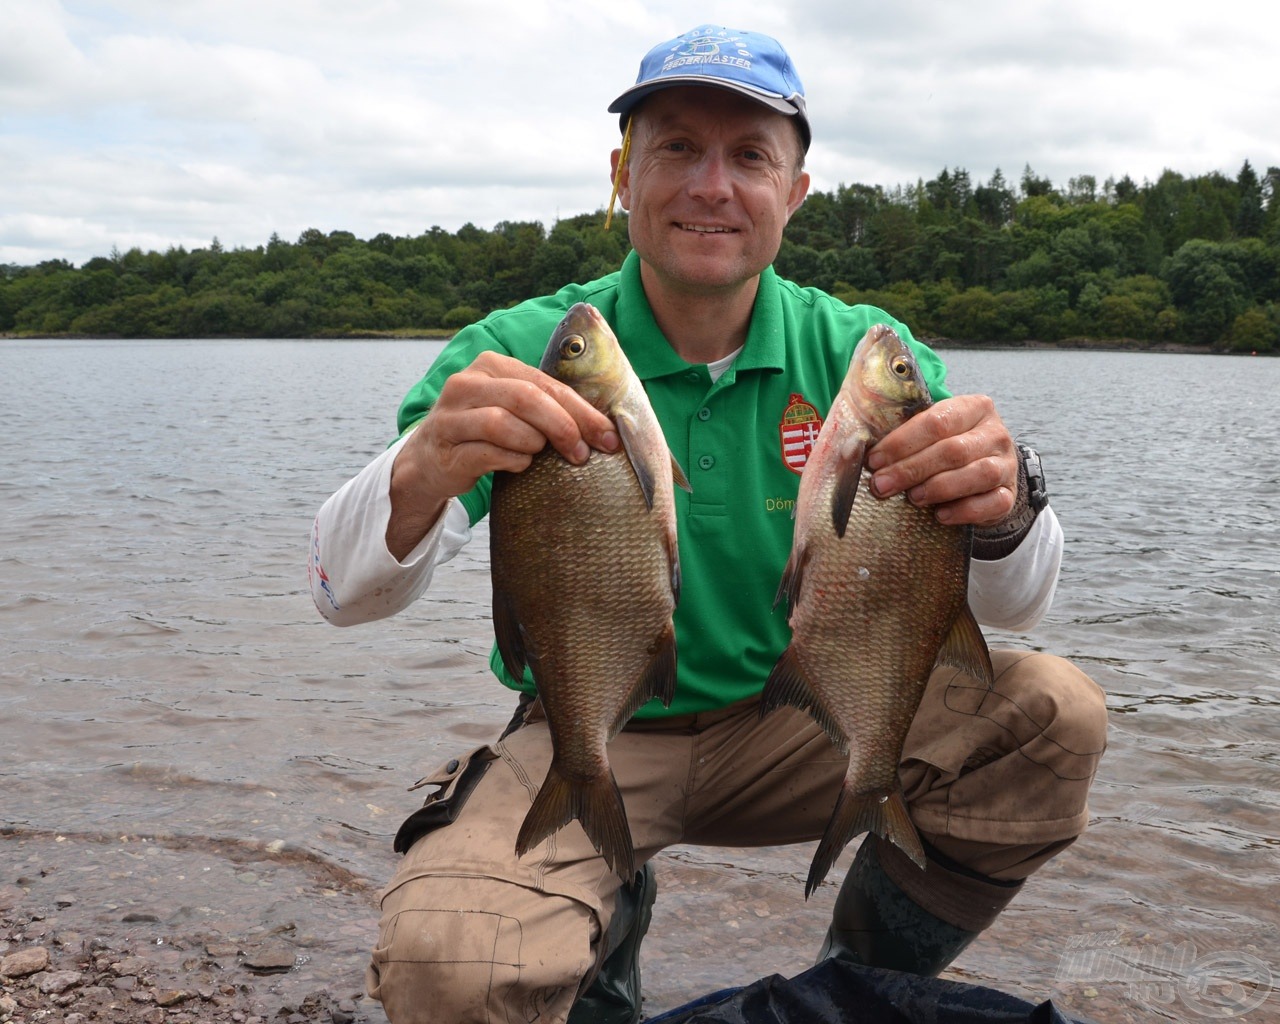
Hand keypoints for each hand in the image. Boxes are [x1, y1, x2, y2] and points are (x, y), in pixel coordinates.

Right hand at [386, 351, 619, 558]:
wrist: (429, 461)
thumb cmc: (484, 434)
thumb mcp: (512, 409)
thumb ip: (547, 406)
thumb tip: (604, 426)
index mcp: (490, 366)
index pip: (545, 383)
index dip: (581, 410)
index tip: (608, 437)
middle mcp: (466, 383)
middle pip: (526, 398)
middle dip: (562, 426)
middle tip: (581, 453)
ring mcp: (450, 416)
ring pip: (503, 423)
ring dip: (532, 444)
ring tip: (538, 455)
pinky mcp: (444, 448)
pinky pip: (487, 453)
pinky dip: (512, 461)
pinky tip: (520, 466)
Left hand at [865, 395, 1016, 527]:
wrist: (986, 474)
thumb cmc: (946, 449)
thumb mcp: (929, 434)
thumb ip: (901, 437)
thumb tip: (850, 451)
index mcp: (973, 407)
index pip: (936, 421)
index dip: (902, 442)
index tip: (874, 460)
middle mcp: (995, 433)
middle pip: (952, 450)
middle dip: (911, 469)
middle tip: (881, 485)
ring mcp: (1006, 464)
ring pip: (977, 474)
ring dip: (939, 487)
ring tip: (912, 498)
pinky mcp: (1009, 494)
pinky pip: (992, 503)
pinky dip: (964, 510)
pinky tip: (940, 515)